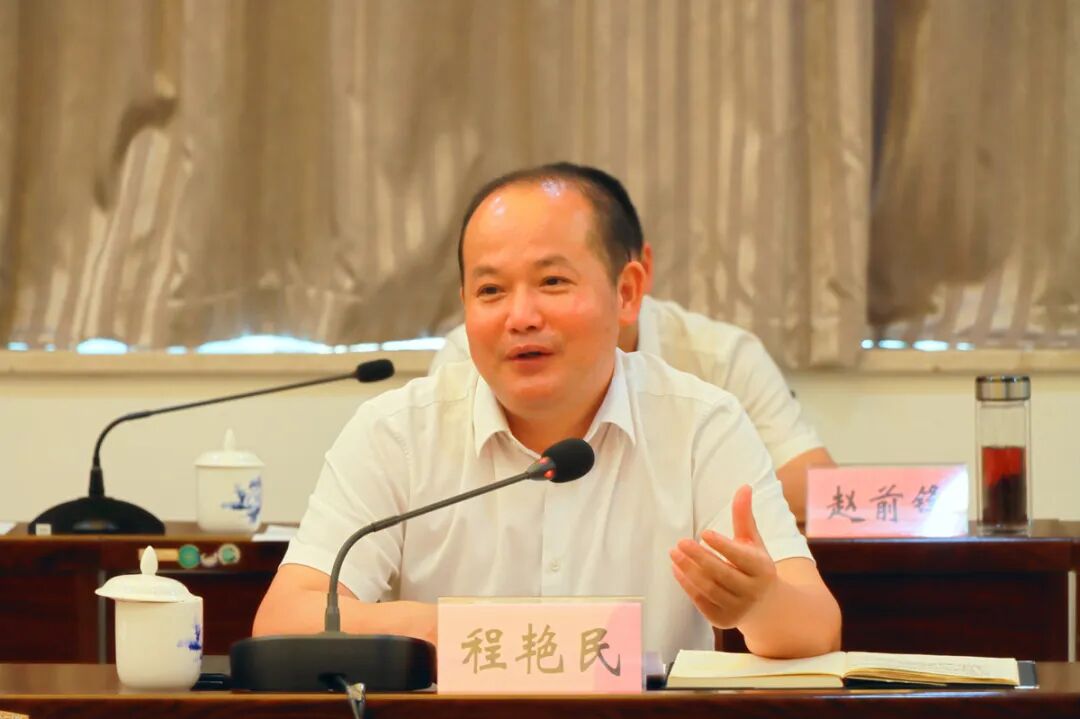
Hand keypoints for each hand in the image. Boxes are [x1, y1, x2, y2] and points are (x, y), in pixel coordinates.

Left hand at [669, 484, 777, 629]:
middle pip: (722, 575)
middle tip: (680, 543)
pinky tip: (677, 569)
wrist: (766, 607)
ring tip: (674, 554)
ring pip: (709, 589)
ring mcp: (738, 609)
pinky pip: (702, 602)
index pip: (741, 558)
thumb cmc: (755, 566)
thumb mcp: (753, 542)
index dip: (723, 546)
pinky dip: (688, 586)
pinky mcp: (723, 620)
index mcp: (763, 570)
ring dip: (689, 571)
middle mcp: (752, 591)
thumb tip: (744, 486)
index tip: (704, 533)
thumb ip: (744, 517)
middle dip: (699, 559)